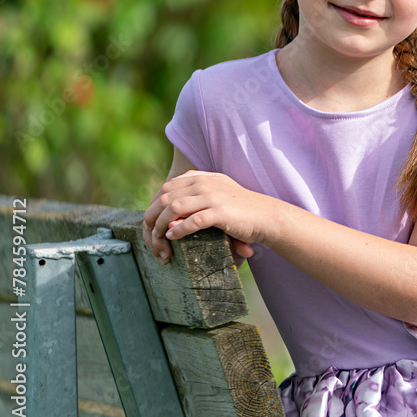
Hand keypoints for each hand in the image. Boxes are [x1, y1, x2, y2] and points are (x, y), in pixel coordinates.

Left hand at [143, 170, 275, 264]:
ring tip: (159, 239)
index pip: (166, 187)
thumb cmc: (241, 208)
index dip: (153, 204)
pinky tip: (173, 238)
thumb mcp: (217, 191)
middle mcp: (204, 183)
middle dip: (152, 217)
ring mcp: (212, 197)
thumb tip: (169, 207)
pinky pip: (191, 221)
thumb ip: (195, 192)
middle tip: (150, 234)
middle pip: (164, 197)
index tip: (151, 220)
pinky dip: (178, 230)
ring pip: (173, 208)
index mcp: (202, 177)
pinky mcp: (220, 213)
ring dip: (160, 226)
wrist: (267, 215)